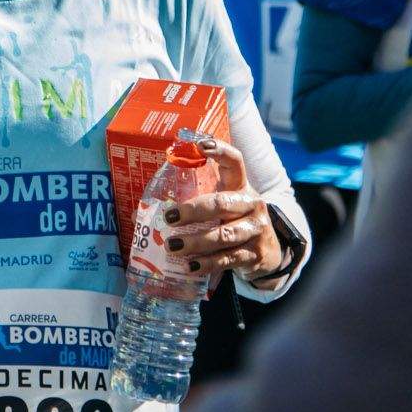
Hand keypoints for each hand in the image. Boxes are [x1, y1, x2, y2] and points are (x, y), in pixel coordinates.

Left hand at [160, 138, 284, 285]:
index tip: (200, 145)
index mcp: (241, 186)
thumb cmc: (234, 222)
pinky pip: (227, 259)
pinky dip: (207, 264)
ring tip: (173, 246)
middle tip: (170, 216)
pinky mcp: (255, 254)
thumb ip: (197, 200)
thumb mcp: (224, 206)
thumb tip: (142, 210)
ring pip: (224, 235)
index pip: (235, 162)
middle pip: (222, 203)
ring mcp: (256, 229)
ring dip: (196, 241)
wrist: (268, 253)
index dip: (220, 151)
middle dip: (194, 210)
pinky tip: (190, 266)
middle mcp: (251, 204)